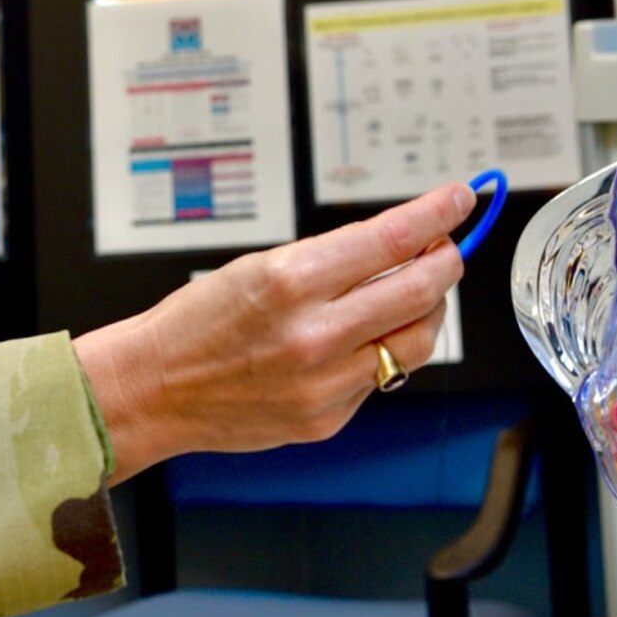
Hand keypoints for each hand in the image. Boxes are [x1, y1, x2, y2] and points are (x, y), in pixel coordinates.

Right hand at [74, 181, 473, 483]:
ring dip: (426, 310)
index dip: (437, 214)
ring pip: (417, 340)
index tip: (459, 198)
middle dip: (445, 262)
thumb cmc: (198, 323)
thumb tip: (400, 245)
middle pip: (420, 290)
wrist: (156, 388)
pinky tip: (359, 341)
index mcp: (292, 280)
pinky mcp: (328, 418)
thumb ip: (333, 259)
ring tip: (411, 295)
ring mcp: (325, 382)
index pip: (391, 239)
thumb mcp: (260, 266)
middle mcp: (314, 334)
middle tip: (447, 248)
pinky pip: (381, 377)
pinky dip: (382, 351)